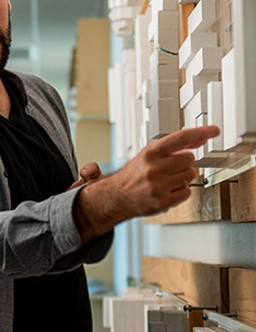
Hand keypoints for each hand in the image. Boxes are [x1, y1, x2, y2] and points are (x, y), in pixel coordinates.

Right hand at [74, 125, 219, 242]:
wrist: (118, 196)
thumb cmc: (134, 174)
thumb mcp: (149, 154)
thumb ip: (173, 147)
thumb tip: (199, 139)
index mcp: (150, 153)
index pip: (180, 138)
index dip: (200, 132)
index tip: (214, 131)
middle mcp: (154, 168)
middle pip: (189, 158)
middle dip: (184, 162)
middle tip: (172, 166)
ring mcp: (159, 185)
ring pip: (190, 175)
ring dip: (183, 176)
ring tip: (167, 179)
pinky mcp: (163, 201)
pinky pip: (187, 192)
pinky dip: (181, 191)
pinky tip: (168, 189)